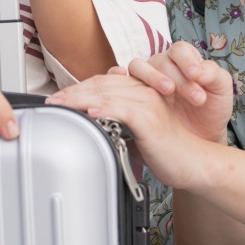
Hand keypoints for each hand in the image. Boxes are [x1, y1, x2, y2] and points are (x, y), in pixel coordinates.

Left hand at [45, 45, 233, 189]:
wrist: (192, 162)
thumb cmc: (165, 149)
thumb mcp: (134, 132)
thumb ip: (116, 121)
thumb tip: (91, 121)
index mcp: (140, 91)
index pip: (102, 83)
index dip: (78, 89)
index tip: (59, 99)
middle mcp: (143, 92)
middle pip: (100, 85)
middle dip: (72, 93)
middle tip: (52, 102)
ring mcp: (147, 104)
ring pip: (107, 94)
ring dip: (80, 99)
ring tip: (61, 106)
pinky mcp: (149, 119)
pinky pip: (122, 109)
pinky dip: (104, 109)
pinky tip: (89, 113)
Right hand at [114, 41, 233, 144]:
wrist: (202, 138)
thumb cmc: (211, 110)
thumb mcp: (221, 90)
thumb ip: (214, 74)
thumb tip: (200, 70)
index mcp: (183, 59)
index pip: (180, 50)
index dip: (187, 60)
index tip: (197, 76)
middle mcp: (161, 65)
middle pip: (160, 60)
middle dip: (178, 77)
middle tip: (195, 98)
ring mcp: (145, 80)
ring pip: (138, 67)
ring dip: (151, 77)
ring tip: (168, 92)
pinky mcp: (133, 95)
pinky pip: (119, 81)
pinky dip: (117, 77)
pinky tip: (128, 88)